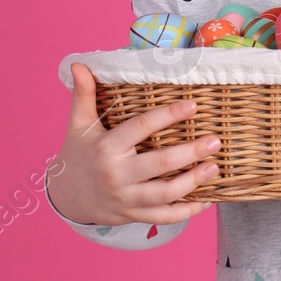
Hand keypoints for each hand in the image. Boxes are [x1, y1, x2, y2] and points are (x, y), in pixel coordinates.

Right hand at [47, 62, 221, 226]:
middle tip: (215, 141)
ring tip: (214, 167)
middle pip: (160, 164)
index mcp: (106, 148)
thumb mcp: (78, 124)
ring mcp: (126, 198)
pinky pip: (164, 217)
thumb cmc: (77, 154)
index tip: (193, 105)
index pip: (142, 127)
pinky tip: (207, 200)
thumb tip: (80, 64)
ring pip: (165, 193)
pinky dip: (187, 212)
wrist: (65, 197)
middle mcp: (117, 174)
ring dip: (193, 182)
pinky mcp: (132, 215)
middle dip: (190, 152)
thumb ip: (84, 94)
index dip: (169, 115)